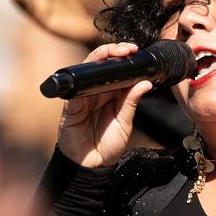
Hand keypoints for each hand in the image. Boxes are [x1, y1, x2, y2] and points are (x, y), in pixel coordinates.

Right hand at [57, 41, 153, 167]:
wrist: (93, 166)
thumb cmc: (107, 144)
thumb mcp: (125, 122)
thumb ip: (131, 102)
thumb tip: (145, 83)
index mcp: (109, 94)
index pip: (115, 70)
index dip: (122, 58)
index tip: (135, 51)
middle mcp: (94, 92)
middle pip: (99, 65)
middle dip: (113, 52)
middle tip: (128, 49)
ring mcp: (80, 98)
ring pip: (86, 72)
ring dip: (99, 60)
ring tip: (114, 54)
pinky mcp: (70, 108)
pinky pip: (73, 91)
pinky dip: (81, 81)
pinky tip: (93, 76)